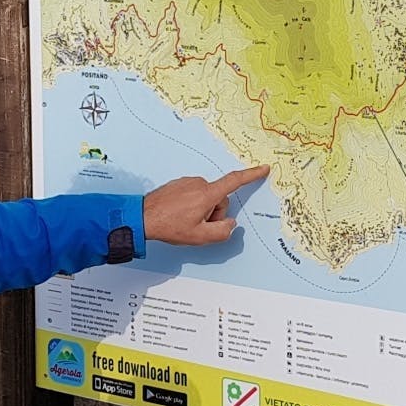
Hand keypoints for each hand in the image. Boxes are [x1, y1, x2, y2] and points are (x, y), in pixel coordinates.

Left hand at [143, 166, 269, 245]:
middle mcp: (199, 183)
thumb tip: (230, 223)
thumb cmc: (169, 226)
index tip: (263, 168)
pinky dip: (191, 205)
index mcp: (207, 194)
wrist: (142, 217)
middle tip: (197, 226)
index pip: (235, 182)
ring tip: (184, 221)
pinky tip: (178, 215)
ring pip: (206, 198)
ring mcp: (187, 182)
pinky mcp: (179, 184)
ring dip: (202, 210)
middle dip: (214, 214)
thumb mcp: (200, 237)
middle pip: (219, 199)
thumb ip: (222, 231)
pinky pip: (194, 195)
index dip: (251, 175)